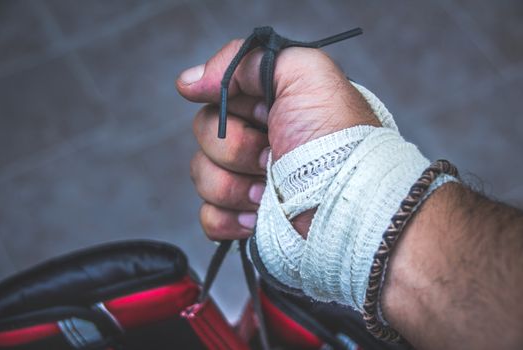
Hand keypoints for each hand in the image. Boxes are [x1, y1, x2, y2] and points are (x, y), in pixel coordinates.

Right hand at [177, 39, 378, 240]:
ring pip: (202, 175)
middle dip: (236, 149)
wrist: (349, 205)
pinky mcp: (245, 217)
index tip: (256, 116)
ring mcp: (247, 180)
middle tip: (272, 155)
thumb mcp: (306, 74)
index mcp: (267, 105)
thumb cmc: (337, 140)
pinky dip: (228, 219)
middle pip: (204, 135)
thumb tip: (189, 81)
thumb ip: (248, 59)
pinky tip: (257, 217)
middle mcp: (256, 139)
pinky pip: (209, 215)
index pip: (217, 96)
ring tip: (271, 190)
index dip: (228, 106)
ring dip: (234, 186)